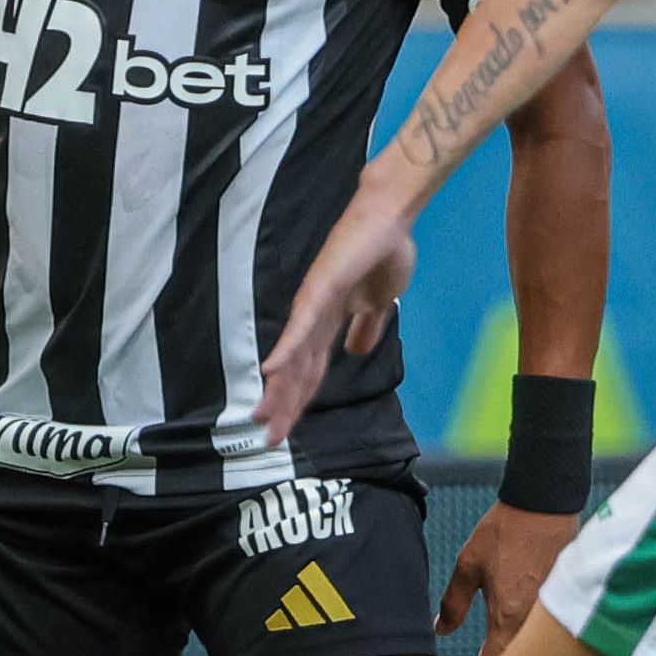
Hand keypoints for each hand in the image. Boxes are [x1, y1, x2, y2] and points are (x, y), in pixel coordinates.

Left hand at [253, 199, 418, 439]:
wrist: (391, 217)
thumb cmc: (386, 252)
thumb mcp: (381, 303)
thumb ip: (367, 326)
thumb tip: (357, 351)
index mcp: (328, 321)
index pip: (310, 369)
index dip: (298, 400)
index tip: (287, 429)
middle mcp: (313, 315)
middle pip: (296, 370)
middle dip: (284, 405)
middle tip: (270, 438)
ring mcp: (314, 302)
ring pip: (293, 355)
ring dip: (279, 388)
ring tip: (264, 417)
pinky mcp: (320, 288)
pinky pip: (302, 325)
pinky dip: (286, 349)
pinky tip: (271, 371)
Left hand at [437, 500, 579, 655]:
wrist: (546, 504)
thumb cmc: (507, 530)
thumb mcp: (469, 563)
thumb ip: (454, 600)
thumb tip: (441, 629)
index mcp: (506, 616)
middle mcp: (532, 622)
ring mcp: (552, 614)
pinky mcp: (563, 603)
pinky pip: (549, 639)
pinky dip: (538, 654)